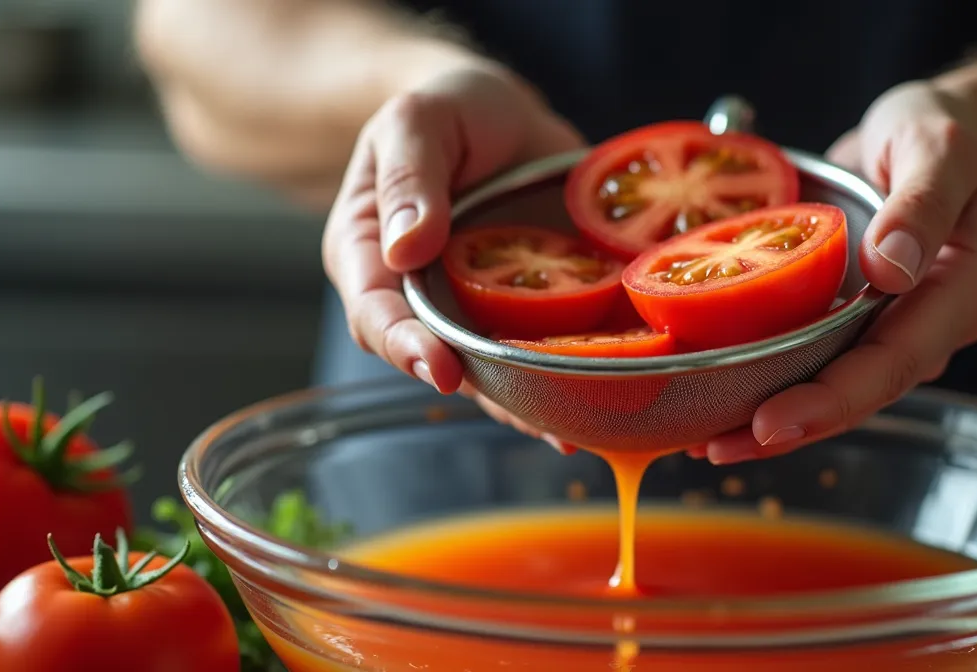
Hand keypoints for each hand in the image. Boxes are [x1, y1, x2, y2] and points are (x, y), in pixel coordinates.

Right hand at [322, 65, 583, 442]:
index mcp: (372, 256)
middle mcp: (422, 297)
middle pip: (439, 358)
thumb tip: (406, 247)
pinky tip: (604, 406)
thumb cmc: (447, 109)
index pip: (376, 314)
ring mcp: (478, 308)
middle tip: (529, 419)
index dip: (405, 347)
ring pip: (495, 370)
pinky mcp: (530, 309)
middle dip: (483, 392)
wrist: (502, 112)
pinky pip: (543, 351)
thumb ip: (410, 177)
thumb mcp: (419, 120)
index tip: (440, 370)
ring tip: (573, 433)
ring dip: (532, 404)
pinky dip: (571, 379)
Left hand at [701, 80, 976, 464]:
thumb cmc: (943, 130)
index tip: (773, 422)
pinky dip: (771, 380)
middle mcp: (929, 325)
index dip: (834, 399)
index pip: (896, 360)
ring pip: (835, 385)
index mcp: (961, 292)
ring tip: (705, 441)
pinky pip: (816, 358)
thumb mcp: (940, 146)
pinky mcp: (857, 318)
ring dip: (774, 416)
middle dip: (792, 425)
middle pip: (861, 391)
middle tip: (718, 447)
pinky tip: (716, 399)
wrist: (944, 130)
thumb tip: (891, 268)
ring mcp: (892, 327)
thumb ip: (920, 203)